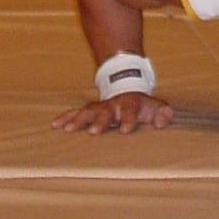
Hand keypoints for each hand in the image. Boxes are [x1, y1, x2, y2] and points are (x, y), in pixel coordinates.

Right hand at [51, 93, 174, 134]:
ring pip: (87, 111)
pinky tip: (55, 125)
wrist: (127, 86)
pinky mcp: (88, 110)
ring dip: (78, 120)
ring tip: (69, 129)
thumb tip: (160, 123)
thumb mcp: (157, 107)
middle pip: (105, 112)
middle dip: (100, 121)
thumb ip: (163, 114)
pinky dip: (65, 118)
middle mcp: (112, 105)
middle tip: (95, 132)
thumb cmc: (143, 105)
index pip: (130, 110)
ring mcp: (99, 107)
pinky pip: (75, 112)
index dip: (128, 120)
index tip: (124, 130)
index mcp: (130, 104)